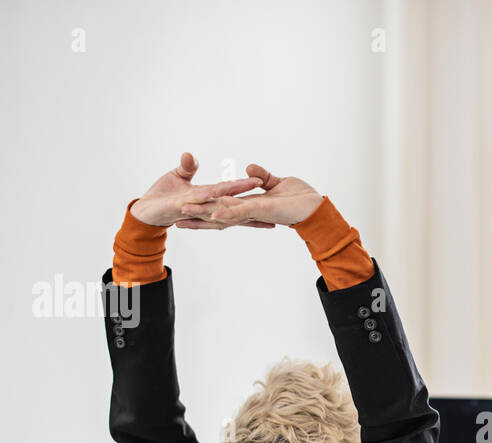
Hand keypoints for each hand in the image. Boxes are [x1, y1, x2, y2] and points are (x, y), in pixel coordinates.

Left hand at [130, 153, 273, 228]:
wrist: (144, 212)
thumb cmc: (161, 197)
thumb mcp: (177, 177)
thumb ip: (188, 167)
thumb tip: (192, 155)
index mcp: (208, 198)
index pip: (233, 192)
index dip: (248, 188)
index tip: (267, 183)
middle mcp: (207, 204)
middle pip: (235, 198)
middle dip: (254, 192)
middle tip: (275, 188)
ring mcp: (197, 207)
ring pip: (223, 200)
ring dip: (240, 192)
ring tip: (258, 184)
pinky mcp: (183, 207)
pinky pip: (200, 201)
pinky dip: (211, 196)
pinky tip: (222, 190)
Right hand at [181, 164, 323, 227]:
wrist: (318, 209)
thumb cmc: (299, 199)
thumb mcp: (276, 184)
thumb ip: (261, 177)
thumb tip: (251, 171)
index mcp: (249, 206)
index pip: (221, 207)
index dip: (203, 209)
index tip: (184, 210)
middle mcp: (248, 211)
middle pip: (216, 216)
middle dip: (195, 220)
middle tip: (173, 223)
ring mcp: (253, 212)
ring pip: (223, 215)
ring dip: (204, 217)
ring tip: (182, 219)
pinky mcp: (260, 210)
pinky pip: (240, 212)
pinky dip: (226, 213)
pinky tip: (212, 214)